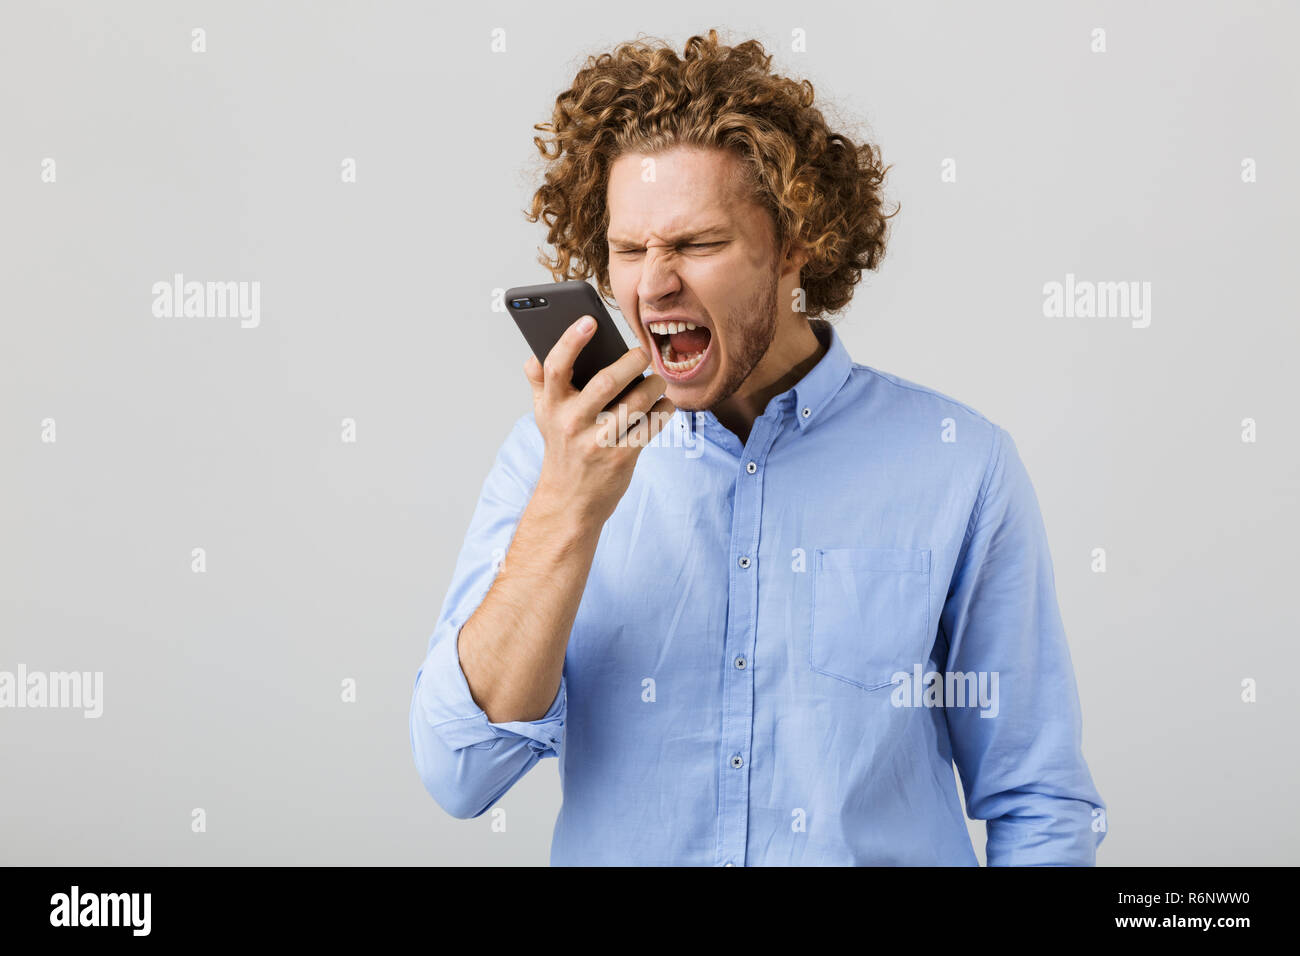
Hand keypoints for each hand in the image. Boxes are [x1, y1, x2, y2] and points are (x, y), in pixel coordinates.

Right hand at [524, 316, 674, 524]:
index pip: (557, 366)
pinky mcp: (621, 458)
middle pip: (606, 381)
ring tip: (659, 379)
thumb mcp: (545, 418)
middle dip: (632, 361)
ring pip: (635, 403)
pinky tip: (665, 404)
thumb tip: (532, 356)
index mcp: (552, 406)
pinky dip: (663, 411)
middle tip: (644, 353)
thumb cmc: (561, 451)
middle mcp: (572, 423)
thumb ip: (540, 385)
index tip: (589, 321)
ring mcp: (598, 442)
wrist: (569, 502)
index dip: (571, 340)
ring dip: (654, 385)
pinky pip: (650, 426)